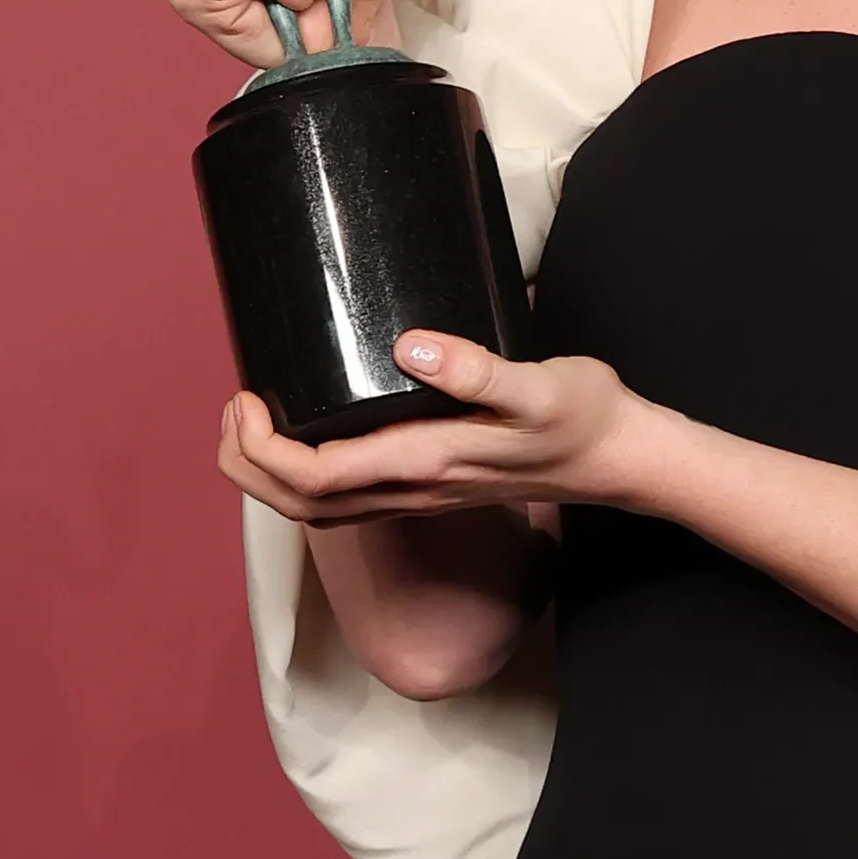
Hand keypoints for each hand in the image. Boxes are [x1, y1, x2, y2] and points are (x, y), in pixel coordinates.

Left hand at [217, 340, 663, 531]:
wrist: (621, 461)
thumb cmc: (585, 419)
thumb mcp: (540, 386)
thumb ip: (477, 367)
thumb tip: (413, 346)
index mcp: (425, 463)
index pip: (315, 476)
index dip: (263, 448)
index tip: (248, 398)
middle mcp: (412, 489)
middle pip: (299, 506)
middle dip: (247, 464)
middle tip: (236, 405)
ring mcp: (418, 496)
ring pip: (317, 511)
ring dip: (268, 476)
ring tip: (253, 420)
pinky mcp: (427, 488)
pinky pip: (345, 500)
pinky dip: (303, 479)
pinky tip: (304, 436)